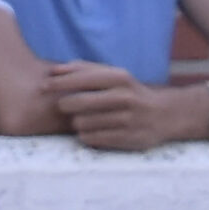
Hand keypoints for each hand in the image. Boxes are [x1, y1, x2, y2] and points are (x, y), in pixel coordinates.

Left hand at [41, 61, 205, 150]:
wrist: (165, 115)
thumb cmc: (129, 92)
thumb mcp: (112, 75)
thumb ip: (83, 70)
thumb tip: (52, 71)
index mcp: (119, 77)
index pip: (80, 79)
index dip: (58, 83)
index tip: (43, 87)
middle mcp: (125, 97)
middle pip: (78, 102)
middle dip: (65, 105)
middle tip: (65, 107)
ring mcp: (129, 120)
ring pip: (83, 123)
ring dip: (77, 123)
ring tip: (83, 120)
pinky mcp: (130, 139)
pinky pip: (93, 139)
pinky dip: (86, 136)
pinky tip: (92, 131)